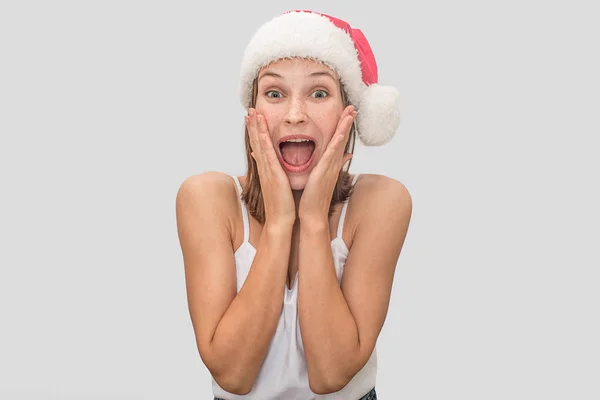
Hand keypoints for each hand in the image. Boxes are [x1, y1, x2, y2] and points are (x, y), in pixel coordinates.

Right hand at [246, 108, 295, 226]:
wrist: (280, 220)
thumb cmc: (282, 205)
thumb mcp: (278, 185)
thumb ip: (276, 174)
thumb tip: (276, 167)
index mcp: (267, 169)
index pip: (259, 146)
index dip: (255, 131)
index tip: (254, 117)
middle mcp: (264, 168)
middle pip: (256, 142)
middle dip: (253, 125)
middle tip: (250, 109)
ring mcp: (267, 171)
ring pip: (259, 145)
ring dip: (256, 128)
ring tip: (253, 113)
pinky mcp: (272, 175)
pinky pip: (266, 156)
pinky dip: (262, 143)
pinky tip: (261, 133)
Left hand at [298, 105, 355, 221]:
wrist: (312, 214)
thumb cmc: (313, 197)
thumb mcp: (321, 178)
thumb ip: (329, 165)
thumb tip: (342, 157)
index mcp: (330, 164)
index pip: (338, 141)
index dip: (343, 127)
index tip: (347, 113)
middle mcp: (333, 164)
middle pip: (342, 139)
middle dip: (347, 122)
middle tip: (352, 107)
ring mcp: (330, 168)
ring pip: (339, 143)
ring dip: (344, 128)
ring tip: (349, 113)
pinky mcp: (324, 173)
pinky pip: (331, 156)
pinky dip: (337, 145)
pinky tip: (340, 135)